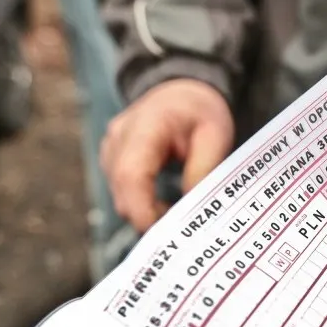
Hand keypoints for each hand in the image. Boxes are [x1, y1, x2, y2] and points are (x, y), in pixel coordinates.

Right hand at [100, 79, 234, 231]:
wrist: (181, 92)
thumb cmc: (200, 111)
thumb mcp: (216, 135)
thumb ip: (202, 170)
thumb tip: (191, 210)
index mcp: (146, 124)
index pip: (131, 174)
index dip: (142, 209)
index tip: (164, 234)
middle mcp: (119, 136)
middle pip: (122, 190)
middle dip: (149, 216)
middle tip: (182, 231)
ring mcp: (110, 148)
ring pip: (120, 195)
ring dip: (145, 211)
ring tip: (177, 213)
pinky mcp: (110, 159)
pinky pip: (121, 191)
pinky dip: (140, 203)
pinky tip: (163, 204)